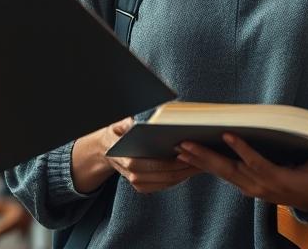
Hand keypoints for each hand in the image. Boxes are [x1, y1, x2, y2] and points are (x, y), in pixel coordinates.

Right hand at [74, 117, 197, 194]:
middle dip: (185, 168)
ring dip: (186, 174)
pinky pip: (165, 185)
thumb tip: (140, 121)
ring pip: (168, 182)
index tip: (188, 152)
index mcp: (126, 158)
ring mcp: (137, 183)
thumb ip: (128, 123)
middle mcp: (132, 174)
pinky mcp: (142, 187)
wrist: (105, 150)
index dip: (172, 161)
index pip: (153, 164)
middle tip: (202, 158)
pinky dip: (179, 178)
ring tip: (201, 163)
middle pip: (165, 175)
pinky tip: (190, 169)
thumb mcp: (119, 124)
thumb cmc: (117, 134)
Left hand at [178, 135, 307, 212]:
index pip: (257, 164)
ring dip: (201, 161)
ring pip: (223, 174)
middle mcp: (261, 186)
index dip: (243, 151)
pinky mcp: (248, 186)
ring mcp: (252, 188)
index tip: (228, 135)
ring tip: (181, 148)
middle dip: (207, 157)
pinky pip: (225, 176)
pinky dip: (208, 166)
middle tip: (185, 144)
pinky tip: (192, 156)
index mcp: (278, 180)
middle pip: (230, 171)